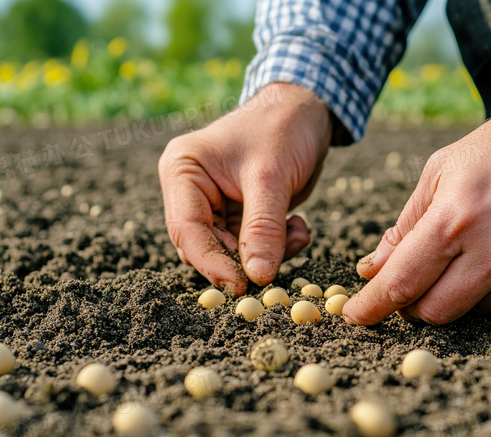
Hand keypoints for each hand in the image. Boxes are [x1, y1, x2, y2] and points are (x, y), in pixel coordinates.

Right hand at [158, 83, 331, 294]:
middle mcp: (192, 192)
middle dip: (244, 259)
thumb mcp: (271, 178)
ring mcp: (216, 205)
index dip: (212, 262)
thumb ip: (263, 228)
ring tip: (296, 232)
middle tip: (278, 261)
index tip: (242, 285)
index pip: (187, 229)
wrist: (307, 109)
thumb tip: (258, 278)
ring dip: (267, 253)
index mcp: (183, 172)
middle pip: (206, 246)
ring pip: (232, 252)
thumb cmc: (282, 128)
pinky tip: (298, 227)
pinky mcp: (241, 214)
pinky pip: (253, 246)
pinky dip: (278, 246)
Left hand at [344, 92, 490, 324]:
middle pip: (434, 312)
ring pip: (473, 312)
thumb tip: (373, 269)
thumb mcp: (442, 169)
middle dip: (411, 305)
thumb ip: (405, 226)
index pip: (402, 282)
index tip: (356, 315)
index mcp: (458, 217)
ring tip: (468, 251)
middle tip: (408, 284)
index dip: (372, 306)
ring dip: (455, 293)